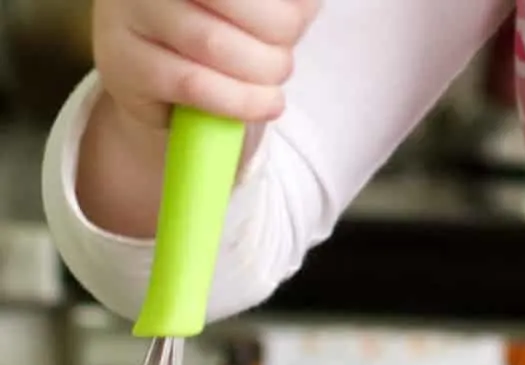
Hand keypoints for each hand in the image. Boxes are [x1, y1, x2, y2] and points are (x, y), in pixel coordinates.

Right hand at [92, 0, 319, 130]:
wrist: (162, 80)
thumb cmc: (220, 26)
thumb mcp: (253, 3)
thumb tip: (307, 4)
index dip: (287, 7)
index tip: (296, 20)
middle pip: (236, 0)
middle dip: (278, 37)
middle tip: (283, 58)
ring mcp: (126, 10)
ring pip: (214, 43)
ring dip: (264, 73)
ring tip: (275, 83)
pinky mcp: (124, 64)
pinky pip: (195, 84)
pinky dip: (242, 101)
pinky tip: (267, 102)